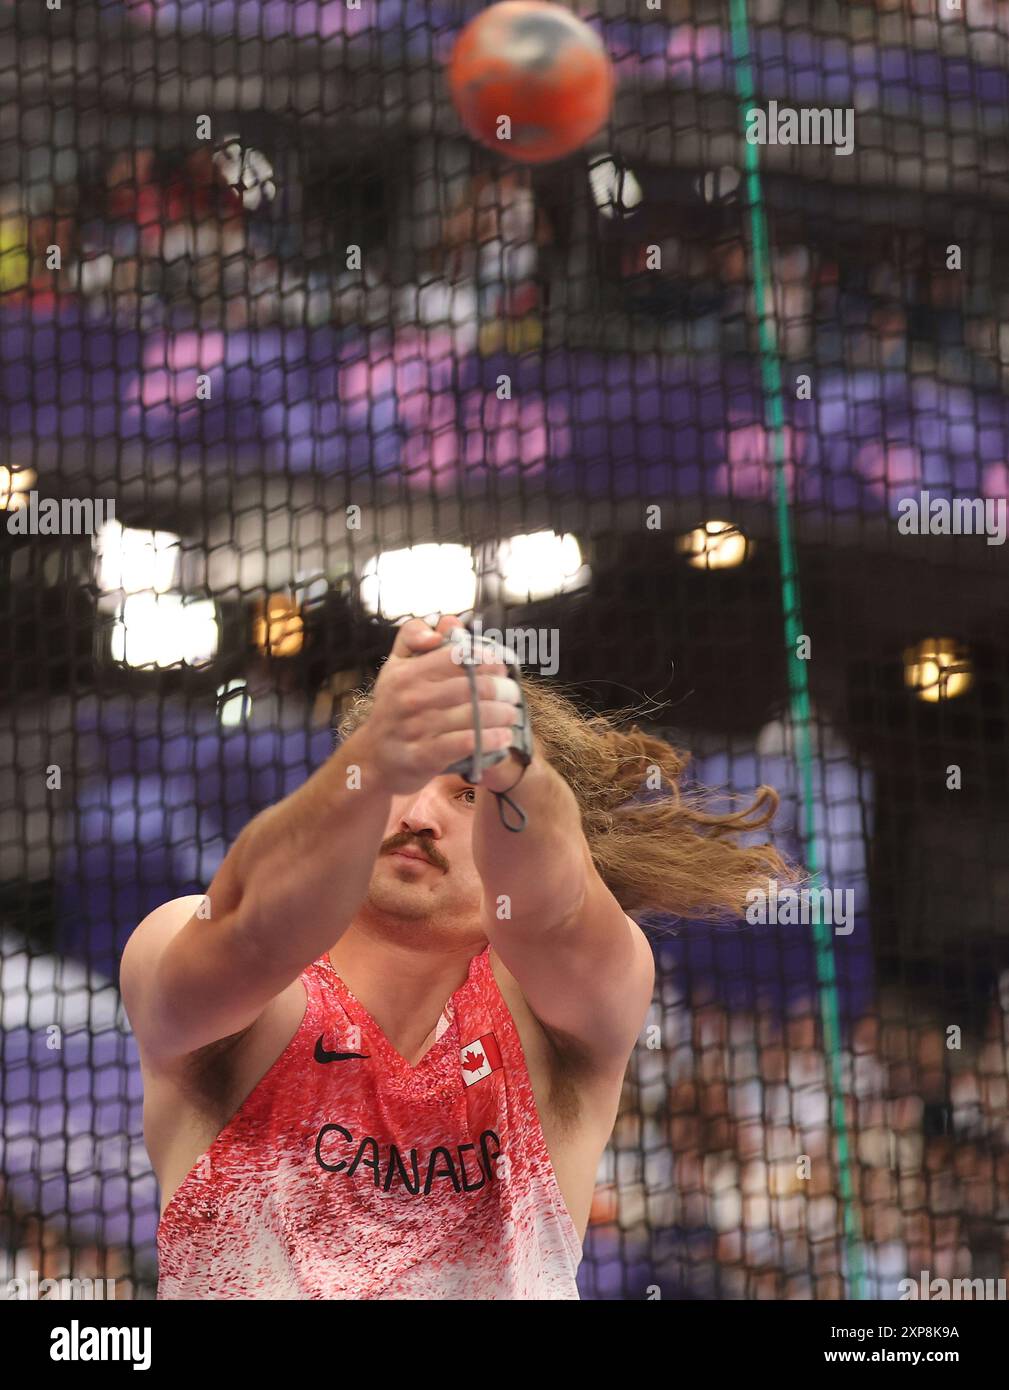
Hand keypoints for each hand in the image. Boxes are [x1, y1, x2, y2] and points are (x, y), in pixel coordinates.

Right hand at [352, 616, 524, 796]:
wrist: (374, 758)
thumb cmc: (393, 707)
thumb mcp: (396, 666)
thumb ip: (416, 636)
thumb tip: (449, 622)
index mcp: (407, 673)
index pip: (457, 656)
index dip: (487, 659)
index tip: (500, 667)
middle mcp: (411, 698)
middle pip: (474, 687)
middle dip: (503, 689)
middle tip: (512, 694)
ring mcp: (417, 729)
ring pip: (475, 716)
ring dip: (503, 715)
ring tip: (511, 714)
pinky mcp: (424, 756)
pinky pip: (467, 743)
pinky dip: (491, 739)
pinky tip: (503, 737)